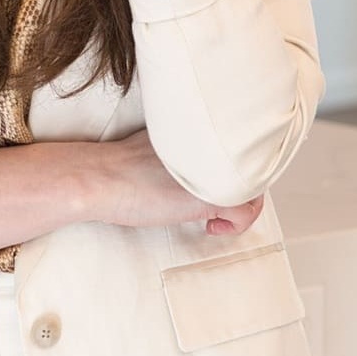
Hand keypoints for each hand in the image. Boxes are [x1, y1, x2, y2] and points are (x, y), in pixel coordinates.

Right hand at [95, 129, 264, 236]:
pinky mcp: (213, 197)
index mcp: (203, 129)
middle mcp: (215, 145)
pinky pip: (246, 214)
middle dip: (238, 188)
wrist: (101, 177)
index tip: (217, 183)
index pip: (242, 147)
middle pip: (252, 166)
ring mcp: (216, 170)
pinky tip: (210, 226)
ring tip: (214, 215)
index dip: (233, 169)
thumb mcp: (162, 147)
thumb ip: (186, 151)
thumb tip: (199, 166)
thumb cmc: (120, 166)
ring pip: (255, 189)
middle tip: (216, 202)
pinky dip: (234, 226)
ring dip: (238, 205)